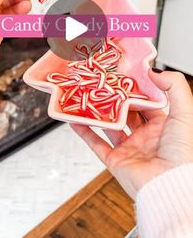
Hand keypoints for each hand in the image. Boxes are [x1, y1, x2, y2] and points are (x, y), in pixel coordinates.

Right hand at [71, 70, 192, 198]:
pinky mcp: (116, 161)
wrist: (171, 185)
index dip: (134, 89)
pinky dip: (85, 132)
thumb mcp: (185, 112)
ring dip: (97, 113)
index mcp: (162, 126)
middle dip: (114, 99)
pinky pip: (96, 144)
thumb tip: (153, 72)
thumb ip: (174, 86)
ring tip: (87, 98)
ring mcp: (129, 149)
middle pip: (125, 112)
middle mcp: (145, 137)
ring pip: (109, 126)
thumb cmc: (183, 152)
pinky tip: (76, 120)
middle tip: (103, 84)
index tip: (123, 76)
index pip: (145, 102)